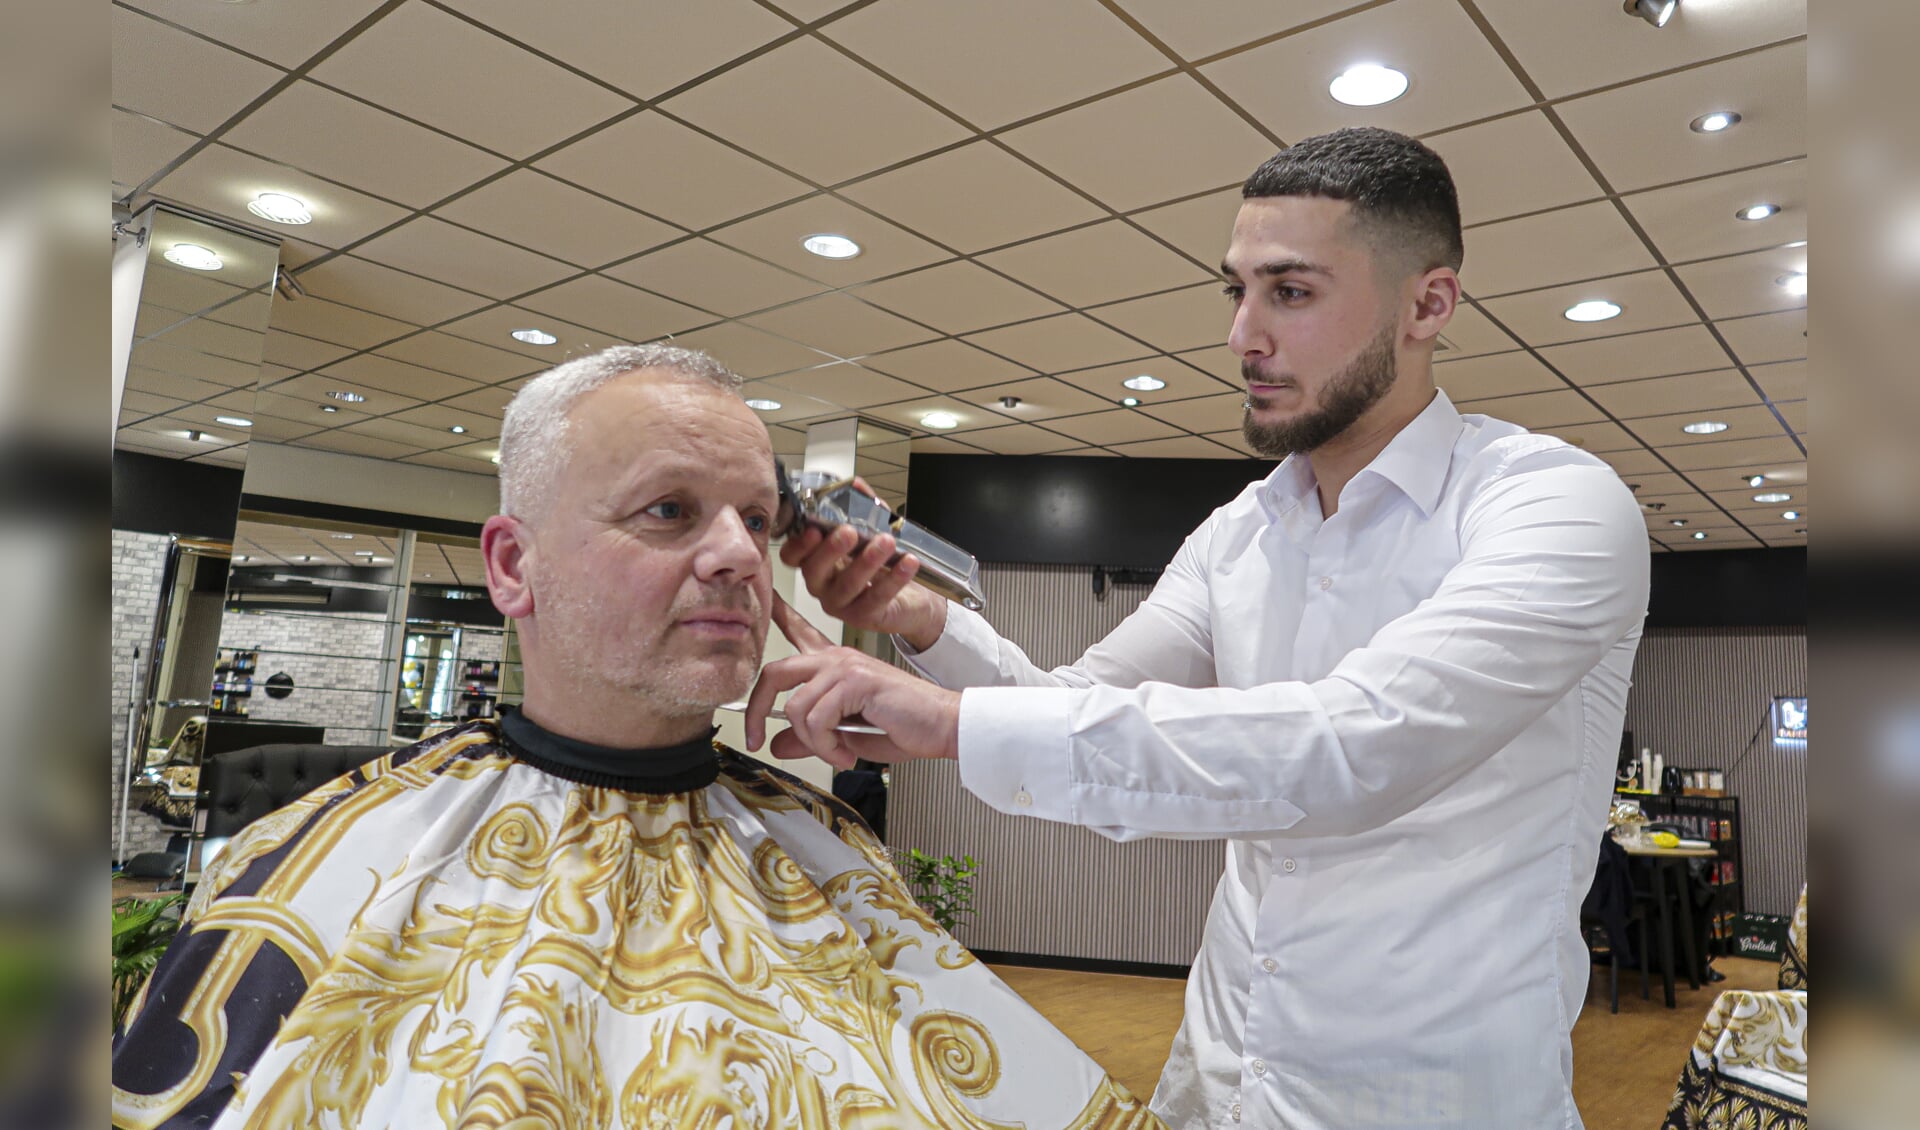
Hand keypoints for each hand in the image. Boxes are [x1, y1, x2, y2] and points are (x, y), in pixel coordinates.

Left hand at [746, 595, 960, 770]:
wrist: (941, 726)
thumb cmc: (903, 726)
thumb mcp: (845, 736)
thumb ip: (809, 737)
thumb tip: (777, 745)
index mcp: (835, 665)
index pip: (798, 633)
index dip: (777, 617)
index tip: (763, 603)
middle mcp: (836, 659)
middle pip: (774, 672)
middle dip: (756, 711)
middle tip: (756, 739)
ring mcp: (845, 666)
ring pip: (796, 707)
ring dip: (811, 743)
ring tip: (836, 754)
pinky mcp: (856, 681)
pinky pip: (817, 720)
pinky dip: (825, 747)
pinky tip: (845, 754)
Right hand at [779, 477, 947, 650]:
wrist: (914, 597)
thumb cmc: (885, 564)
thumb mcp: (873, 530)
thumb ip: (863, 507)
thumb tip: (855, 484)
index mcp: (817, 561)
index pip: (793, 556)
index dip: (798, 544)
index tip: (812, 529)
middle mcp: (823, 585)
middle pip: (813, 571)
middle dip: (830, 550)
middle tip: (848, 532)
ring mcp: (842, 604)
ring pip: (847, 585)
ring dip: (866, 562)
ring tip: (886, 542)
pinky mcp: (865, 617)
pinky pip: (877, 598)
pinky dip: (894, 579)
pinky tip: (907, 562)